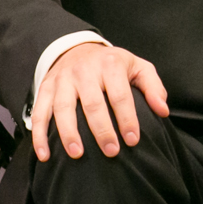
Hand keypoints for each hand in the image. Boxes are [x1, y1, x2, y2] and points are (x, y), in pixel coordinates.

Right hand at [32, 42, 170, 161]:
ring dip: (68, 133)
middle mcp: (84, 71)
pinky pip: (39, 112)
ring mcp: (62, 80)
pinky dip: (39, 135)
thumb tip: (163, 111)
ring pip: (63, 108)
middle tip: (111, 152)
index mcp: (110, 65)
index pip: (120, 95)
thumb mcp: (137, 66)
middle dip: (101, 130)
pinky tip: (44, 155)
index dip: (127, 119)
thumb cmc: (112, 64)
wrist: (76, 48)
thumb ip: (153, 87)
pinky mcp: (45, 88)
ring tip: (77, 154)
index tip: (133, 140)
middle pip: (92, 103)